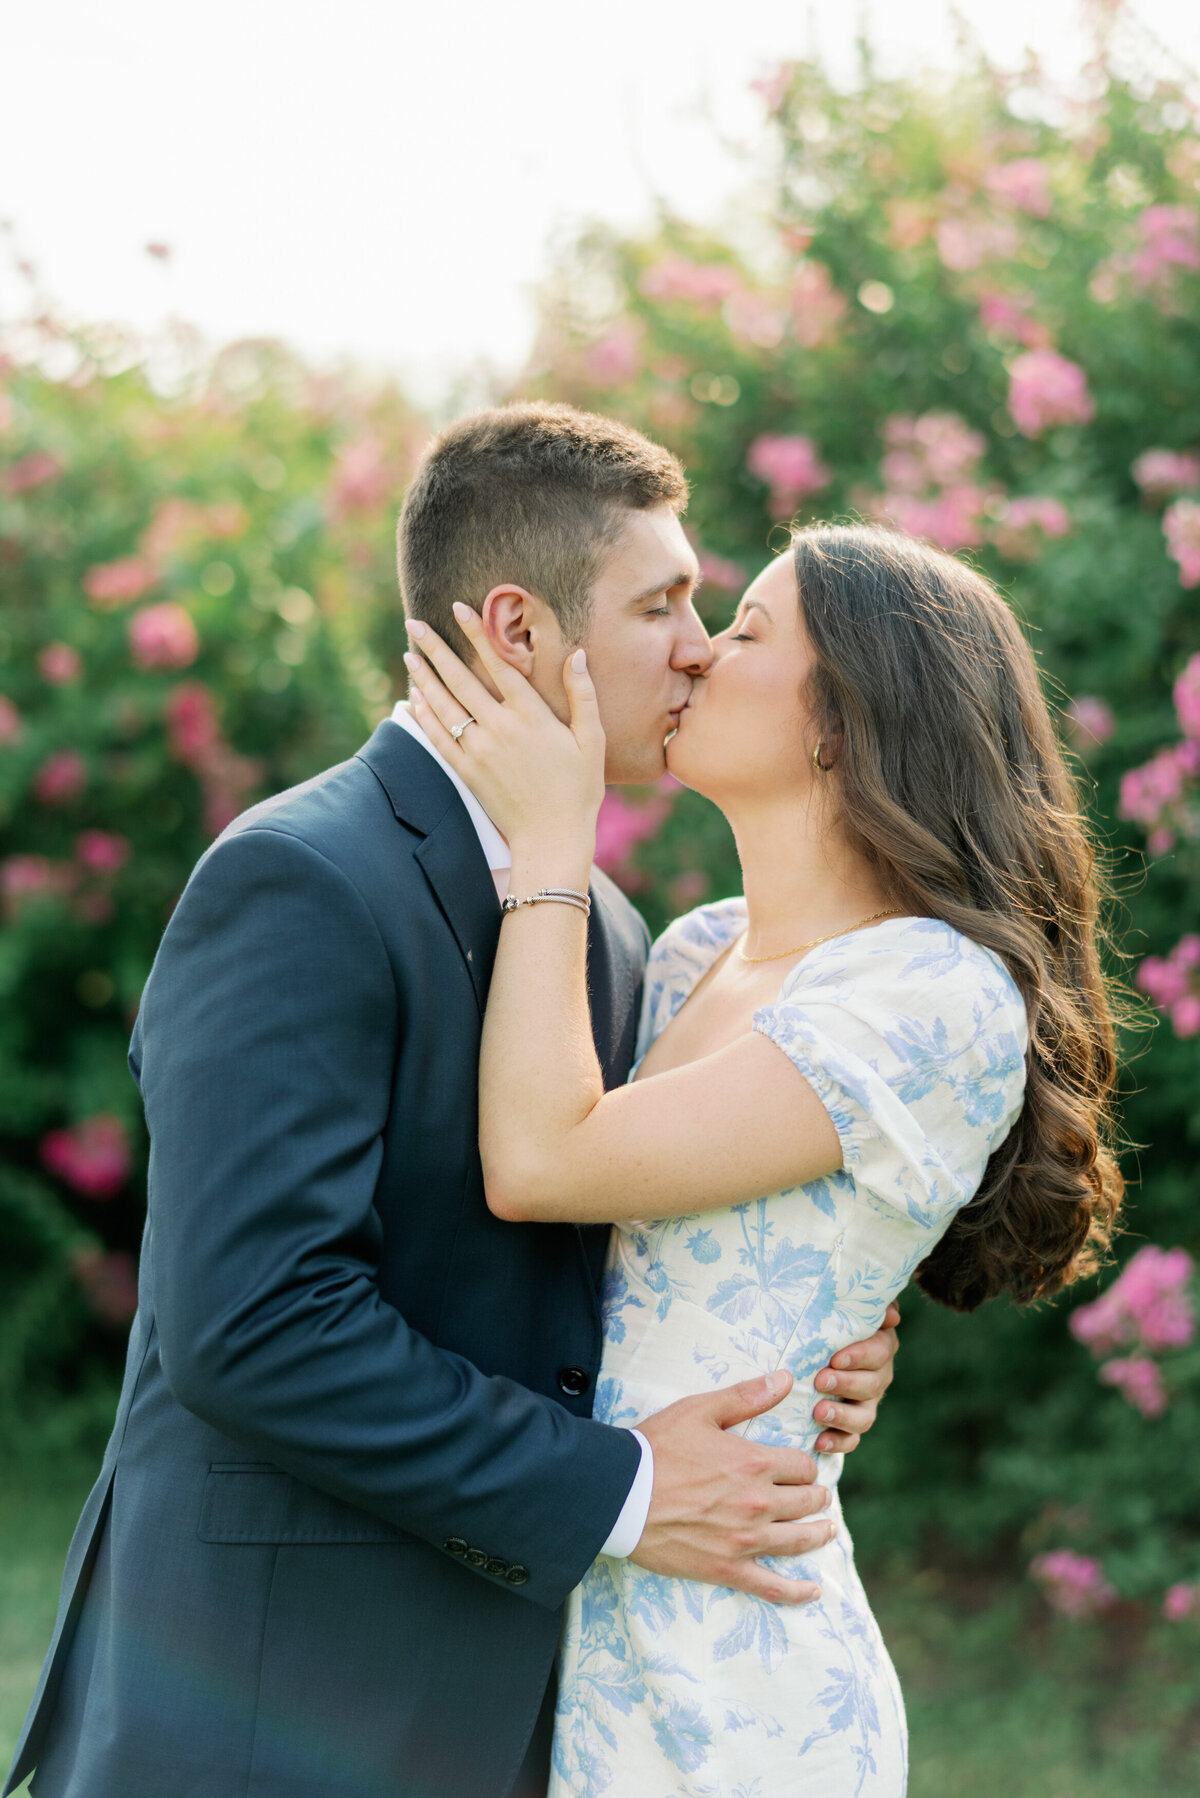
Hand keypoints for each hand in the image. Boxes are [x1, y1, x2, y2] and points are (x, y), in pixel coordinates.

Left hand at [403, 605, 604, 860]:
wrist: (552, 837)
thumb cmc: (578, 789)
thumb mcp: (592, 740)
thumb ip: (584, 696)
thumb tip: (577, 656)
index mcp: (531, 715)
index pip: (498, 664)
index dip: (476, 634)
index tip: (458, 609)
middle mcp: (501, 728)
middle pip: (460, 679)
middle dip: (435, 649)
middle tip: (414, 624)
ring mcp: (480, 751)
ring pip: (444, 705)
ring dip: (424, 677)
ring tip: (409, 654)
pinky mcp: (468, 772)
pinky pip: (439, 738)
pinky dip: (424, 716)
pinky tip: (413, 698)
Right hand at [632, 1371, 833, 1604]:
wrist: (620, 1493)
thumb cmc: (657, 1447)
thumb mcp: (700, 1410)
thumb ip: (747, 1396)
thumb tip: (787, 1378)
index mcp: (754, 1462)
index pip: (802, 1466)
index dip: (803, 1465)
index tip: (798, 1467)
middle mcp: (758, 1503)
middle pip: (807, 1502)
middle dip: (815, 1496)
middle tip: (815, 1496)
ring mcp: (745, 1540)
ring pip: (799, 1540)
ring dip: (818, 1534)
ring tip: (827, 1530)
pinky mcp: (728, 1568)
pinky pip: (772, 1587)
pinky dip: (797, 1592)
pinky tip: (813, 1591)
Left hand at [812, 1301, 900, 1453]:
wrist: (810, 1352)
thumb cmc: (826, 1323)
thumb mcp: (841, 1308)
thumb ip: (866, 1307)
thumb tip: (891, 1315)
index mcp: (879, 1346)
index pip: (879, 1351)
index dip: (859, 1356)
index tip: (835, 1358)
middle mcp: (878, 1376)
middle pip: (872, 1385)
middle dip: (846, 1384)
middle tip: (820, 1380)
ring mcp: (866, 1404)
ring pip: (865, 1416)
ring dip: (842, 1416)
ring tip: (818, 1412)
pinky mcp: (851, 1427)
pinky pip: (851, 1440)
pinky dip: (837, 1442)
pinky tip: (818, 1442)